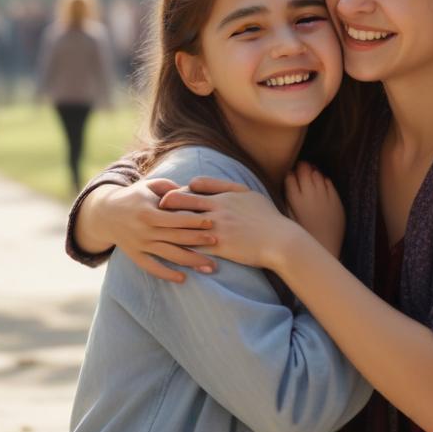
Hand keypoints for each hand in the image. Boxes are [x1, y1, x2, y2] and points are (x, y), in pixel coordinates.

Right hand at [81, 179, 217, 283]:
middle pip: (176, 238)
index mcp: (148, 212)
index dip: (195, 221)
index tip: (212, 223)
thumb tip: (191, 191)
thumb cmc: (133, 196)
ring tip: (210, 267)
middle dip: (198, 241)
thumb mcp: (149, 185)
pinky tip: (183, 278)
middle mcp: (144, 230)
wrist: (105, 213)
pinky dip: (166, 274)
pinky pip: (152, 268)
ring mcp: (139, 245)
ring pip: (169, 255)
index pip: (176, 219)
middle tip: (218, 243)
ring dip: (190, 261)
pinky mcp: (135, 255)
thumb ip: (169, 187)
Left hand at [164, 177, 306, 270]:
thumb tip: (198, 181)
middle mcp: (218, 210)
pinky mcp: (220, 247)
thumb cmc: (266, 217)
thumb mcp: (247, 194)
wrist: (281, 241)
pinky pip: (194, 246)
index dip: (175, 191)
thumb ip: (223, 185)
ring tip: (154, 230)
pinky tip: (170, 250)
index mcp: (223, 196)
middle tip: (151, 211)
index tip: (165, 197)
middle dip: (164, 206)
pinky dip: (180, 247)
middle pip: (182, 203)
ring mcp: (217, 229)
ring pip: (184, 224)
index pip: (191, 188)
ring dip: (167, 226)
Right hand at [285, 162, 344, 258]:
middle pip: (304, 171)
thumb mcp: (288, 218)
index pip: (289, 177)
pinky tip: (321, 183)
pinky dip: (324, 180)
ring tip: (310, 173)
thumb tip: (288, 182)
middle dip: (301, 167)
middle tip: (300, 168)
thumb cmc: (302, 234)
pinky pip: (328, 182)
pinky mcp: (335, 200)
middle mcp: (309, 195)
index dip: (289, 173)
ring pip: (317, 174)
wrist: (324, 247)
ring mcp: (324, 196)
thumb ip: (287, 199)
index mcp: (295, 200)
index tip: (290, 174)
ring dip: (313, 172)